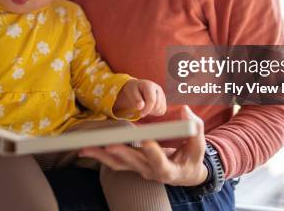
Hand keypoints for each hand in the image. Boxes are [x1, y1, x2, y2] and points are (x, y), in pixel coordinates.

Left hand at [79, 105, 208, 185]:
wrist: (185, 173)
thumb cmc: (192, 157)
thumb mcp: (198, 145)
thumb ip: (194, 127)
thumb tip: (185, 110)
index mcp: (168, 169)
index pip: (159, 161)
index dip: (153, 152)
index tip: (146, 141)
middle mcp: (150, 172)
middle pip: (133, 162)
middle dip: (121, 152)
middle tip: (109, 143)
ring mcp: (139, 170)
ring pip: (118, 164)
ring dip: (101, 156)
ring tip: (86, 148)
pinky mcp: (131, 166)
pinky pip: (113, 163)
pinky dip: (99, 156)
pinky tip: (86, 150)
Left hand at [113, 79, 166, 116]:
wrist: (138, 87)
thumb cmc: (134, 90)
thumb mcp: (131, 92)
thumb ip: (136, 100)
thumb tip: (141, 107)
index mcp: (149, 85)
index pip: (152, 100)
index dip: (146, 109)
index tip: (140, 114)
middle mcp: (158, 89)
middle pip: (157, 106)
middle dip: (148, 111)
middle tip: (140, 111)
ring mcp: (162, 94)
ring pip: (161, 109)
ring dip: (152, 112)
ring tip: (144, 108)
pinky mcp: (163, 100)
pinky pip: (162, 110)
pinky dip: (155, 112)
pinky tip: (149, 108)